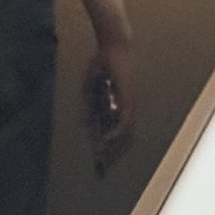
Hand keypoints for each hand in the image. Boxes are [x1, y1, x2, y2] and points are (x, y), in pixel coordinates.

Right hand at [84, 37, 137, 169]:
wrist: (111, 47)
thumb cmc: (102, 65)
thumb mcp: (89, 89)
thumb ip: (87, 107)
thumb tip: (84, 125)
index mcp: (121, 106)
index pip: (120, 133)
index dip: (113, 148)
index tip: (104, 161)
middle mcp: (129, 108)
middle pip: (127, 138)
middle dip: (115, 154)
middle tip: (104, 167)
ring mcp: (130, 104)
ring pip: (127, 134)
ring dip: (115, 148)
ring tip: (104, 160)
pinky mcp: (128, 99)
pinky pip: (124, 122)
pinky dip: (116, 134)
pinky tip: (106, 142)